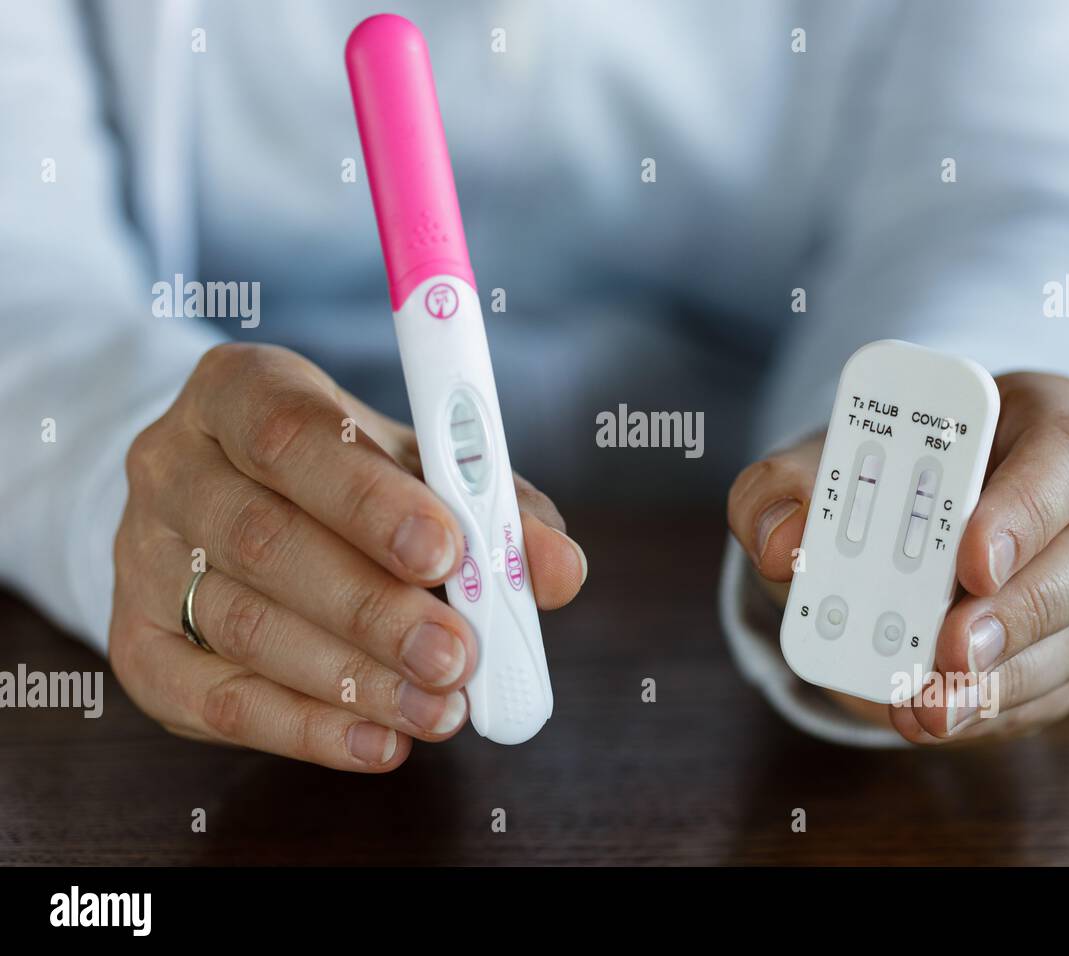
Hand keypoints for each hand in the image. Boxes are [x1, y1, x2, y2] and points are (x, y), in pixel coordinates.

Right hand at [109, 343, 586, 770]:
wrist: (229, 499)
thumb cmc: (349, 475)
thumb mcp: (421, 465)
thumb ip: (495, 508)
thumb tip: (558, 571)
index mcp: (241, 390)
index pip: (290, 436)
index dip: (369, 499)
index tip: (449, 551)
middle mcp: (172, 466)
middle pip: (263, 540)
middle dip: (373, 609)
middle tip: (459, 656)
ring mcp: (140, 556)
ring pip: (242, 627)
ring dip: (352, 680)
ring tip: (441, 708)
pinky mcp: (138, 643)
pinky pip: (215, 700)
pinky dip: (307, 731)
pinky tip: (382, 742)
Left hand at [727, 371, 1068, 741]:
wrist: (882, 529)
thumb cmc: (874, 478)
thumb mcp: (819, 465)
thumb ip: (782, 486)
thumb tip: (782, 541)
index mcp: (1040, 419)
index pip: (1063, 453)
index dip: (1026, 510)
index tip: (971, 561)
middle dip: (1020, 612)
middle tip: (950, 650)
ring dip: (1004, 679)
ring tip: (932, 707)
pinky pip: (1053, 686)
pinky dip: (992, 709)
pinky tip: (937, 719)